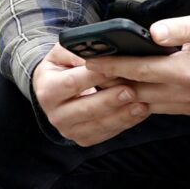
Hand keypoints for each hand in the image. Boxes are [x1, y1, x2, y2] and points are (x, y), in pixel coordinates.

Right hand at [31, 42, 149, 146]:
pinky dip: (125, 123)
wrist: (56, 90)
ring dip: (122, 115)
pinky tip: (139, 112)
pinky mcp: (83, 138)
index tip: (115, 69)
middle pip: (86, 108)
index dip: (94, 76)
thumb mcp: (63, 53)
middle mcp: (55, 114)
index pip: (72, 83)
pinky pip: (106, 133)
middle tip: (132, 90)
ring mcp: (69, 130)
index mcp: (47, 89)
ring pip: (98, 125)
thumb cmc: (64, 66)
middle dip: (110, 100)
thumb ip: (77, 50)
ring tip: (142, 103)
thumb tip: (98, 52)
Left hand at [82, 11, 189, 116]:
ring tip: (101, 80)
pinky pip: (157, 107)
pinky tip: (128, 88)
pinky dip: (139, 99)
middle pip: (136, 91)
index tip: (90, 59)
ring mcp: (187, 104)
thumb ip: (180, 28)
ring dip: (122, 93)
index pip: (139, 69)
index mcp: (186, 72)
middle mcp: (184, 93)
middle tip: (86, 72)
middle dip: (109, 82)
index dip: (112, 65)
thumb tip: (153, 31)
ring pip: (143, 103)